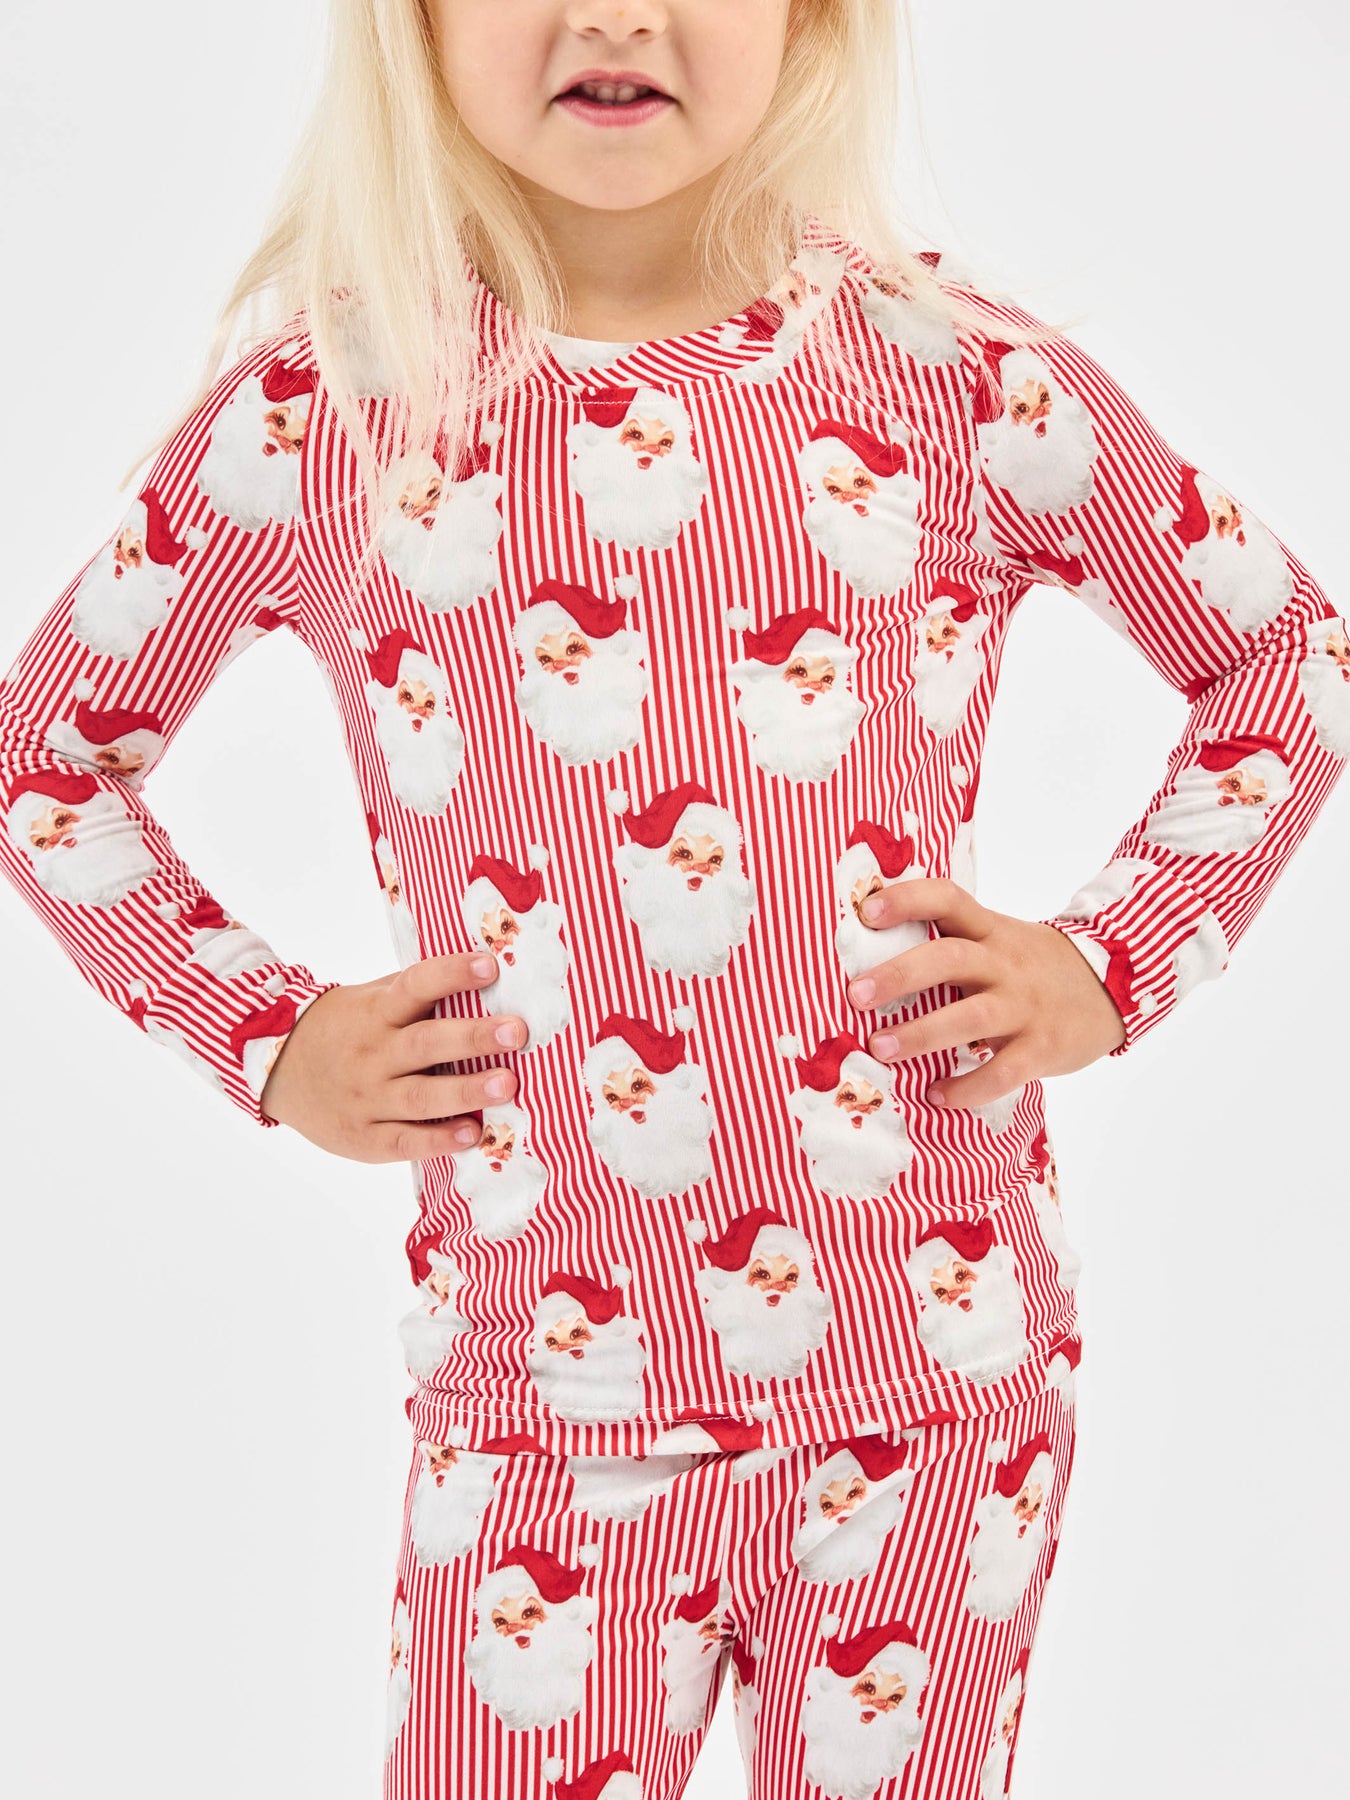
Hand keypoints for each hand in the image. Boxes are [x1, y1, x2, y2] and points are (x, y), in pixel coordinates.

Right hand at [258, 951, 528, 1160]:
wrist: (276, 1069)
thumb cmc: (345, 1029)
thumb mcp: (370, 1000)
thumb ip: (416, 995)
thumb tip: (485, 975)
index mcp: (376, 1012)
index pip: (415, 986)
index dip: (451, 974)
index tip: (490, 966)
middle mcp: (372, 1053)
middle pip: (426, 1043)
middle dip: (473, 1038)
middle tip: (516, 1032)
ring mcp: (367, 1098)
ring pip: (421, 1096)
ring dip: (466, 1091)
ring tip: (507, 1084)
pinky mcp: (364, 1137)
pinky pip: (404, 1141)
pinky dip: (438, 1140)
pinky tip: (472, 1134)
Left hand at [844, 877, 1126, 1108]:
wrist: (1113, 987)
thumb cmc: (1033, 967)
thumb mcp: (1000, 941)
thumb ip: (952, 945)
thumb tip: (874, 962)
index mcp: (990, 931)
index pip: (947, 899)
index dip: (907, 900)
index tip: (865, 911)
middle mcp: (1005, 963)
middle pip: (950, 958)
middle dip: (900, 975)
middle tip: (857, 994)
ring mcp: (1025, 1006)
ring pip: (971, 1016)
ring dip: (921, 1033)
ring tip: (880, 1048)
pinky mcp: (1043, 1047)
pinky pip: (1003, 1070)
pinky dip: (968, 1086)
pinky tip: (937, 1095)